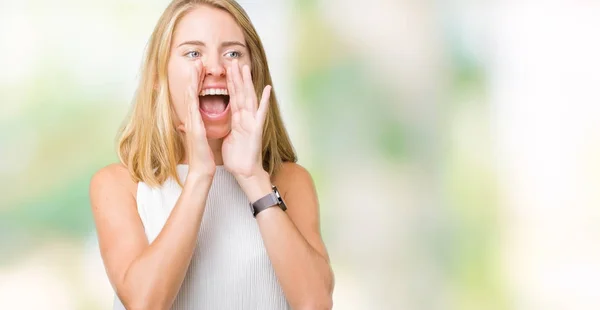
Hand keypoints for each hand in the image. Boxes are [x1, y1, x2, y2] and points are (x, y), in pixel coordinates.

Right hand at [177, 61, 215, 178]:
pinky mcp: (194, 129)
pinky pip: (193, 110)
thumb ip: (194, 128)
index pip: (195, 97)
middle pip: (191, 93)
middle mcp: (191, 119)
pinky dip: (192, 98)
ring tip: (195, 68)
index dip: (196, 83)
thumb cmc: (202, 155)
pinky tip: (192, 88)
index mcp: (194, 120)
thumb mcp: (199, 137)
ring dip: (192, 82)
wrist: (201, 169)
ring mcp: (191, 123)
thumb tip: (185, 124)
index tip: (199, 69)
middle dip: (193, 77)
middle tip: (196, 61)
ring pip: (190, 98)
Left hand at [222, 59, 270, 179]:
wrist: (244, 171)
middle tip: (232, 61)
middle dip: (236, 77)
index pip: (232, 97)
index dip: (228, 83)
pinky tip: (268, 89)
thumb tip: (210, 121)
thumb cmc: (236, 157)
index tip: (224, 70)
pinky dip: (265, 101)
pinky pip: (261, 113)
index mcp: (237, 119)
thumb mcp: (224, 137)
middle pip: (240, 93)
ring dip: (247, 83)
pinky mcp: (256, 129)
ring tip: (246, 68)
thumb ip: (223, 126)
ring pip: (249, 98)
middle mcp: (245, 118)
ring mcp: (252, 122)